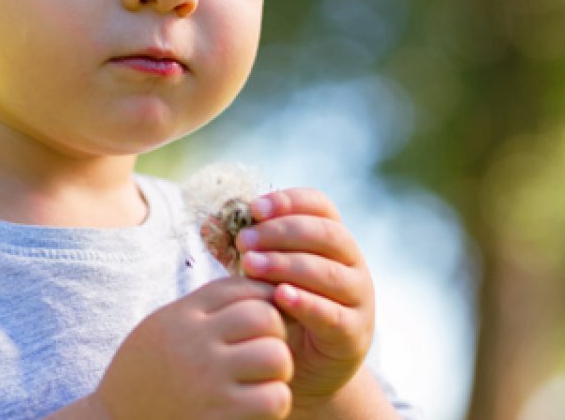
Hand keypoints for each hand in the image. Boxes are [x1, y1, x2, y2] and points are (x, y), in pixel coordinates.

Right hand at [90, 278, 292, 419]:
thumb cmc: (146, 374)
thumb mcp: (163, 328)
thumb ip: (202, 309)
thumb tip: (259, 290)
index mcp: (181, 316)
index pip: (240, 288)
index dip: (264, 299)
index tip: (264, 320)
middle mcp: (194, 342)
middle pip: (265, 318)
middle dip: (276, 334)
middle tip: (265, 352)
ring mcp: (207, 380)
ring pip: (277, 357)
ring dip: (278, 370)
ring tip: (263, 379)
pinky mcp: (218, 416)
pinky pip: (274, 398)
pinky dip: (274, 402)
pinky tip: (257, 405)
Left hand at [235, 189, 374, 411]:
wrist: (301, 363)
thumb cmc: (279, 305)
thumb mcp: (261, 273)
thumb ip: (242, 248)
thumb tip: (207, 224)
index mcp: (331, 238)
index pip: (320, 205)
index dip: (289, 201)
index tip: (254, 207)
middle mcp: (351, 262)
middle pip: (326, 233)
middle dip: (281, 232)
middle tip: (244, 242)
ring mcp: (357, 297)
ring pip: (329, 272)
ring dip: (287, 264)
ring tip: (251, 265)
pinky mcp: (354, 332)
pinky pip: (333, 314)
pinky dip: (306, 302)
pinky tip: (280, 296)